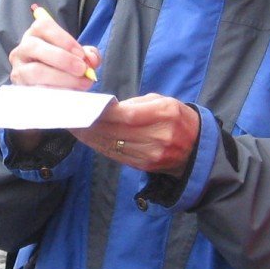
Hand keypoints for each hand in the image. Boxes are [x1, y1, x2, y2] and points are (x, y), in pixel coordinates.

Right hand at [8, 5, 100, 90]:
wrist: (51, 88)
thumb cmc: (64, 66)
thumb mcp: (77, 56)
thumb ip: (88, 54)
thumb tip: (92, 60)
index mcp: (35, 34)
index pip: (42, 26)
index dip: (63, 39)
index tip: (81, 54)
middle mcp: (22, 49)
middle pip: (34, 47)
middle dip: (63, 59)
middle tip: (82, 70)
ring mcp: (18, 70)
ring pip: (35, 71)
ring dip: (62, 78)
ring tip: (81, 84)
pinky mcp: (20, 89)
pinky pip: (36, 91)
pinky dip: (55, 92)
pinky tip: (70, 94)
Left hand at [75, 96, 200, 175]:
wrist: (197, 148)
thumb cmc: (178, 118)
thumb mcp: (164, 102)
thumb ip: (136, 104)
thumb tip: (108, 109)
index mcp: (165, 114)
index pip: (126, 115)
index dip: (103, 113)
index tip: (85, 108)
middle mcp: (158, 136)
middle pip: (116, 132)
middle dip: (91, 126)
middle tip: (72, 118)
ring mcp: (152, 154)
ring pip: (114, 145)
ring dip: (91, 138)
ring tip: (76, 128)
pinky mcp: (145, 166)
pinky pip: (117, 156)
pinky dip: (101, 147)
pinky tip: (89, 139)